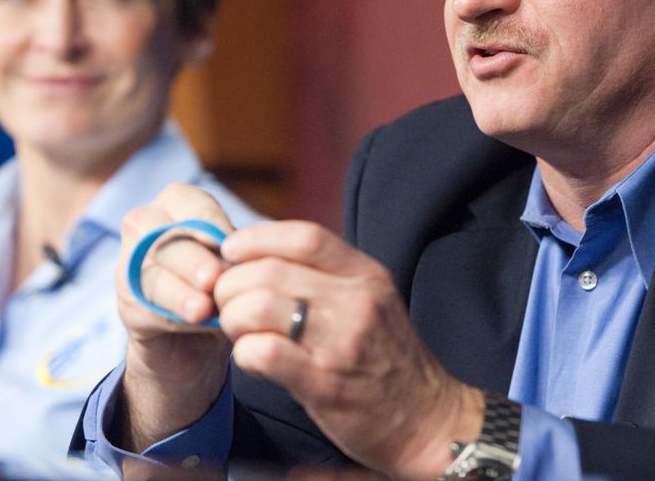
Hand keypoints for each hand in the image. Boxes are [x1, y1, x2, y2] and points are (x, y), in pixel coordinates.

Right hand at [115, 183, 235, 450]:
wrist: (199, 354)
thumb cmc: (227, 299)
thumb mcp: (237, 267)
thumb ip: (236, 250)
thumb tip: (252, 248)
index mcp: (176, 211)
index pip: (189, 200)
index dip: (210, 220)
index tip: (235, 246)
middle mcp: (146, 235)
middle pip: (162, 231)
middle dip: (191, 253)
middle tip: (216, 277)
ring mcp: (130, 270)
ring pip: (148, 267)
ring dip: (178, 284)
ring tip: (205, 304)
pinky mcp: (128, 306)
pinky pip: (144, 304)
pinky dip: (171, 313)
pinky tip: (195, 322)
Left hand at [215, 222, 484, 479]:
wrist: (427, 418)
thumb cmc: (388, 359)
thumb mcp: (371, 300)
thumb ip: (326, 277)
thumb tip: (261, 258)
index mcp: (366, 275)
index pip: (305, 236)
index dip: (258, 238)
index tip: (233, 250)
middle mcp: (356, 301)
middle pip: (270, 271)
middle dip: (232, 285)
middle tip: (227, 303)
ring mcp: (341, 342)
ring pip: (258, 307)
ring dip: (234, 319)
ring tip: (241, 332)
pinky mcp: (325, 383)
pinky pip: (263, 353)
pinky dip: (245, 353)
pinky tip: (253, 358)